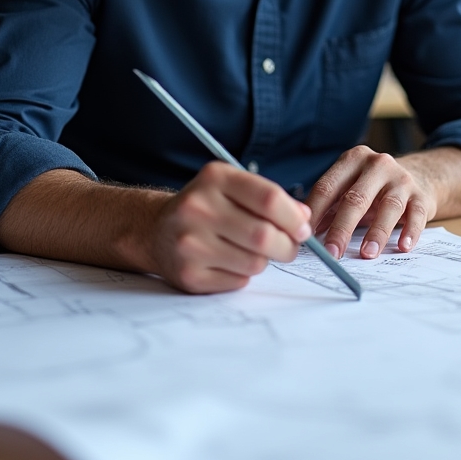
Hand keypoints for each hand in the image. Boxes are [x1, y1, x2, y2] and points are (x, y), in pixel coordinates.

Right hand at [149, 161, 312, 293]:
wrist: (156, 231)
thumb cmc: (206, 207)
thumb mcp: (233, 188)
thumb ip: (270, 198)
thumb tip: (304, 218)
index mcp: (214, 178)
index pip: (269, 198)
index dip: (294, 218)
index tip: (303, 229)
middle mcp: (197, 207)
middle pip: (264, 235)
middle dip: (287, 246)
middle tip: (289, 247)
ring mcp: (190, 243)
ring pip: (255, 262)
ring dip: (264, 260)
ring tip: (252, 251)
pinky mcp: (188, 274)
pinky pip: (238, 281)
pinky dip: (243, 274)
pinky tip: (229, 262)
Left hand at [307, 146, 431, 260]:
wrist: (419, 176)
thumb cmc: (375, 188)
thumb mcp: (350, 188)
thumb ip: (330, 206)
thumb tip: (308, 231)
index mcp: (352, 159)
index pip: (327, 186)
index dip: (314, 212)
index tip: (305, 236)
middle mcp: (377, 164)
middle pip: (355, 198)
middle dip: (342, 228)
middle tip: (332, 252)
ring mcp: (401, 179)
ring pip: (388, 206)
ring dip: (377, 233)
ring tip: (366, 254)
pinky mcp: (421, 195)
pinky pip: (416, 214)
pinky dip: (410, 231)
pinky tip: (402, 246)